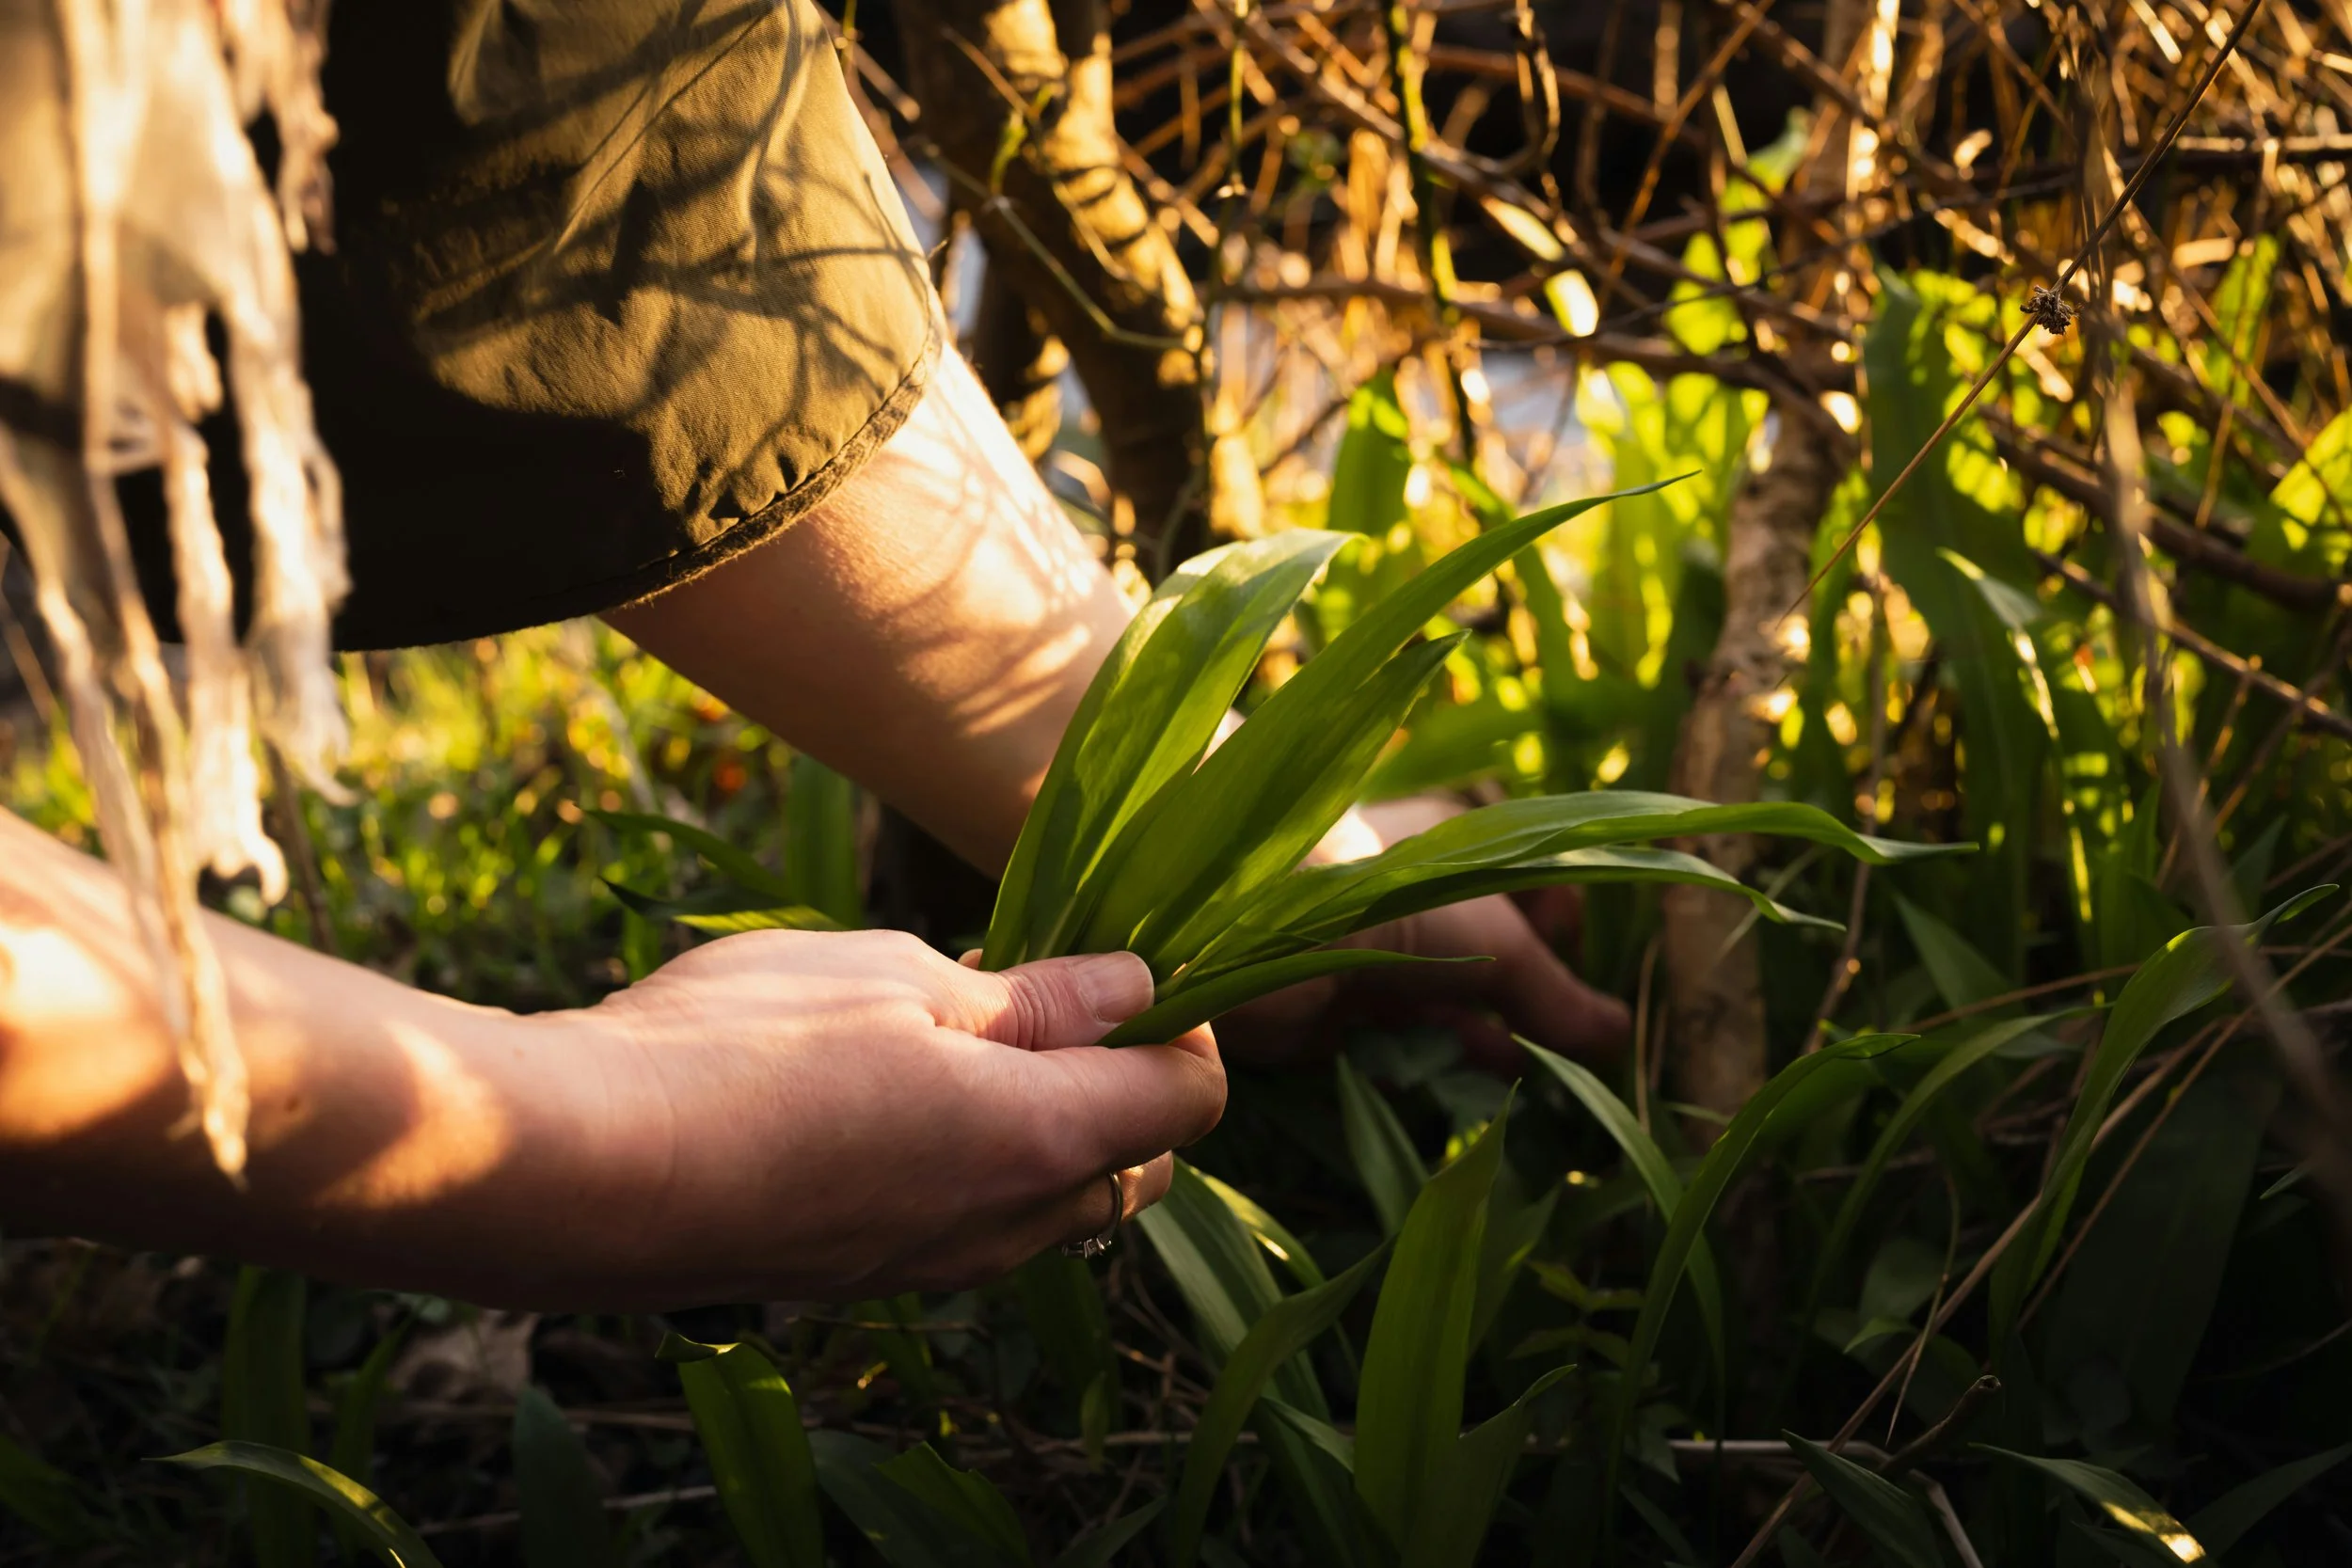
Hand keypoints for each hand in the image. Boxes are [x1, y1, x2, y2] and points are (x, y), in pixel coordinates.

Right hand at [581, 932, 1222, 1303]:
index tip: (1128, 967)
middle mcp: (1005, 1226)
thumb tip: (1130, 989)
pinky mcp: (864, 1276)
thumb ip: (1033, 998)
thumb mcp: (898, 977)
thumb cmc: (741, 1049)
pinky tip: (892, 1090)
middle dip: (1125, 1082)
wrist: (587, 1169)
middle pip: (1135, 1165)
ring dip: (1043, 1122)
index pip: (1190, 1099)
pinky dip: (971, 1160)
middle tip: (1049, 993)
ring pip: (1050, 1205)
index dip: (1184, 1024)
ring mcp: (933, 1265)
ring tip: (959, 1031)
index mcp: (1039, 1138)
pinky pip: (968, 1225)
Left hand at [1219, 798, 1630, 1072]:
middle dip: (1526, 1003)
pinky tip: (1464, 1089)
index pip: (1522, 887)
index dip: (1558, 930)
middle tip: (1570, 1051)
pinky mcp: (1331, 1015)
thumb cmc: (1390, 901)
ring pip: (1443, 1007)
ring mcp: (1369, 957)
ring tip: (1534, 1080)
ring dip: (1485, 1042)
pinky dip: (1431, 1070)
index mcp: (1447, 849)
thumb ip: (1553, 994)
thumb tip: (1621, 1036)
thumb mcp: (1495, 943)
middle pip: (1485, 958)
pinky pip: (1394, 1047)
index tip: (1579, 967)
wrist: (1257, 930)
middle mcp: (1408, 900)